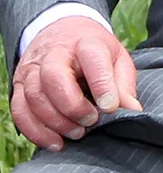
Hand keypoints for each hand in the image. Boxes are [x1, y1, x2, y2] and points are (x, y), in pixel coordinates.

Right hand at [10, 15, 140, 150]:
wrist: (63, 30)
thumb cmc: (95, 50)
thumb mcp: (117, 58)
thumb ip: (123, 84)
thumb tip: (133, 110)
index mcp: (86, 43)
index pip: (92, 59)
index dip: (102, 85)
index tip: (110, 108)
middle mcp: (54, 53)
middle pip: (53, 78)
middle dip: (72, 106)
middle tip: (90, 122)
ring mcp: (33, 68)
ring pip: (34, 97)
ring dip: (55, 122)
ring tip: (77, 133)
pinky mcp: (19, 84)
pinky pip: (20, 111)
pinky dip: (36, 131)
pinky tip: (55, 142)